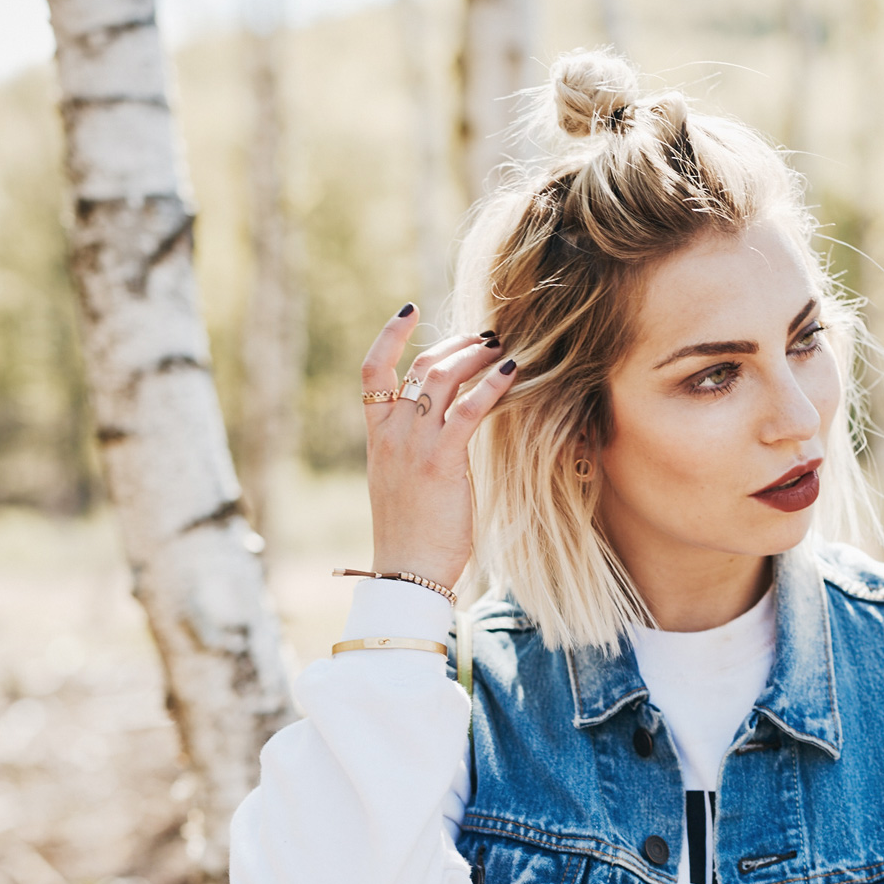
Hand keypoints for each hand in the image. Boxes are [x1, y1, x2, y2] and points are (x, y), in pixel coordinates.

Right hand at [360, 305, 515, 589]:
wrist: (407, 573)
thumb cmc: (412, 538)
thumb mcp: (402, 486)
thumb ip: (414, 453)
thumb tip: (442, 436)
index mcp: (378, 438)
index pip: (372, 372)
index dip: (389, 336)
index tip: (410, 310)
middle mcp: (392, 435)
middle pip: (419, 369)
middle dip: (455, 346)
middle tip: (485, 339)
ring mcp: (414, 447)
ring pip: (441, 380)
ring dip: (474, 358)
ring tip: (501, 350)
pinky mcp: (441, 463)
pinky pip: (467, 411)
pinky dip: (491, 386)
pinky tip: (512, 373)